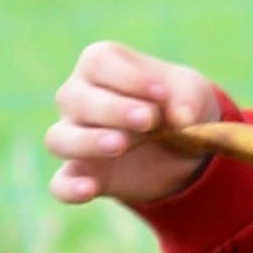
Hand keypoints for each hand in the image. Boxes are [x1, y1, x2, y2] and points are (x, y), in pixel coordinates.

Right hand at [47, 41, 227, 213]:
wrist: (182, 147)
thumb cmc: (177, 104)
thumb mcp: (193, 94)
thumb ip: (187, 99)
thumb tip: (181, 118)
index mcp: (100, 64)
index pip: (98, 63)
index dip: (128, 78)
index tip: (161, 93)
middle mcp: (77, 97)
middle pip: (76, 99)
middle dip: (113, 110)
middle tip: (148, 120)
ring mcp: (73, 137)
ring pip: (59, 139)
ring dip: (88, 141)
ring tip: (121, 145)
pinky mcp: (80, 175)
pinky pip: (61, 184)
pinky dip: (70, 188)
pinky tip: (90, 189)